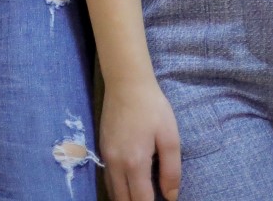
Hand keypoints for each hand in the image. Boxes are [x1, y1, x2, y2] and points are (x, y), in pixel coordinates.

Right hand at [99, 78, 180, 200]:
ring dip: (125, 198)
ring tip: (141, 195)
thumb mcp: (170, 138)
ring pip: (112, 191)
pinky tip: (130, 184)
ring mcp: (105, 155)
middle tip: (150, 200)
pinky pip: (107, 177)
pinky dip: (117, 187)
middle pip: (122, 200)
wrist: (126, 83)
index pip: (140, 200)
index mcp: (135, 162)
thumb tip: (171, 196)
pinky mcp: (101, 148)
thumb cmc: (152, 108)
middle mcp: (115, 163)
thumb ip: (171, 171)